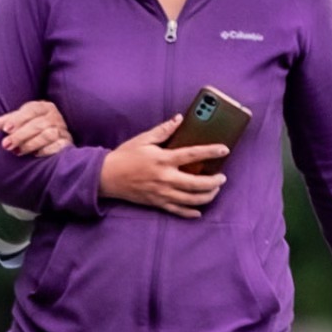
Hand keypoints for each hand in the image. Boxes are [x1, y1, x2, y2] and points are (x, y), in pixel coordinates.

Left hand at [0, 99, 71, 157]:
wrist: (55, 141)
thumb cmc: (33, 129)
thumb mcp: (20, 122)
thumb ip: (8, 122)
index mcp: (44, 107)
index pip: (32, 110)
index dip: (18, 119)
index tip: (5, 129)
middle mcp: (55, 117)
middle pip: (38, 124)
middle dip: (20, 135)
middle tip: (6, 145)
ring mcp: (63, 130)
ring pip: (48, 134)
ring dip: (31, 144)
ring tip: (17, 152)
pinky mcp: (67, 143)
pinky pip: (58, 146)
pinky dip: (46, 150)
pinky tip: (35, 155)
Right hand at [97, 116, 228, 217]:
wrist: (106, 177)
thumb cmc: (125, 156)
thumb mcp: (143, 139)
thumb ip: (163, 130)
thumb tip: (179, 119)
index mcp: (163, 159)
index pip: (192, 154)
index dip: (211, 151)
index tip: (224, 149)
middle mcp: (165, 178)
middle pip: (197, 183)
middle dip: (214, 182)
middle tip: (222, 178)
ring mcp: (161, 193)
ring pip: (190, 199)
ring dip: (207, 196)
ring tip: (214, 191)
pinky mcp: (156, 203)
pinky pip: (177, 211)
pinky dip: (190, 212)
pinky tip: (198, 211)